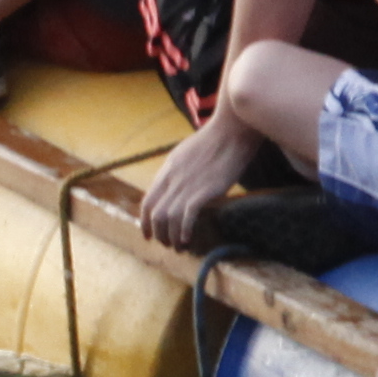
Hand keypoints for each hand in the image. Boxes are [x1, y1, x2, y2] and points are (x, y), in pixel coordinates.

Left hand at [137, 110, 256, 248]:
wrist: (233, 129)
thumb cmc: (215, 139)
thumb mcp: (186, 153)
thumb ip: (177, 171)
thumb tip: (175, 185)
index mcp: (167, 170)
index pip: (147, 202)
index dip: (144, 222)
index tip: (148, 235)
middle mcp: (172, 179)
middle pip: (155, 214)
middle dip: (158, 234)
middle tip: (167, 245)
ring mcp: (187, 185)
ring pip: (167, 218)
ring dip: (170, 237)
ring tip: (179, 247)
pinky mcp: (204, 190)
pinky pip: (186, 216)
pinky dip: (184, 231)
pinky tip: (187, 239)